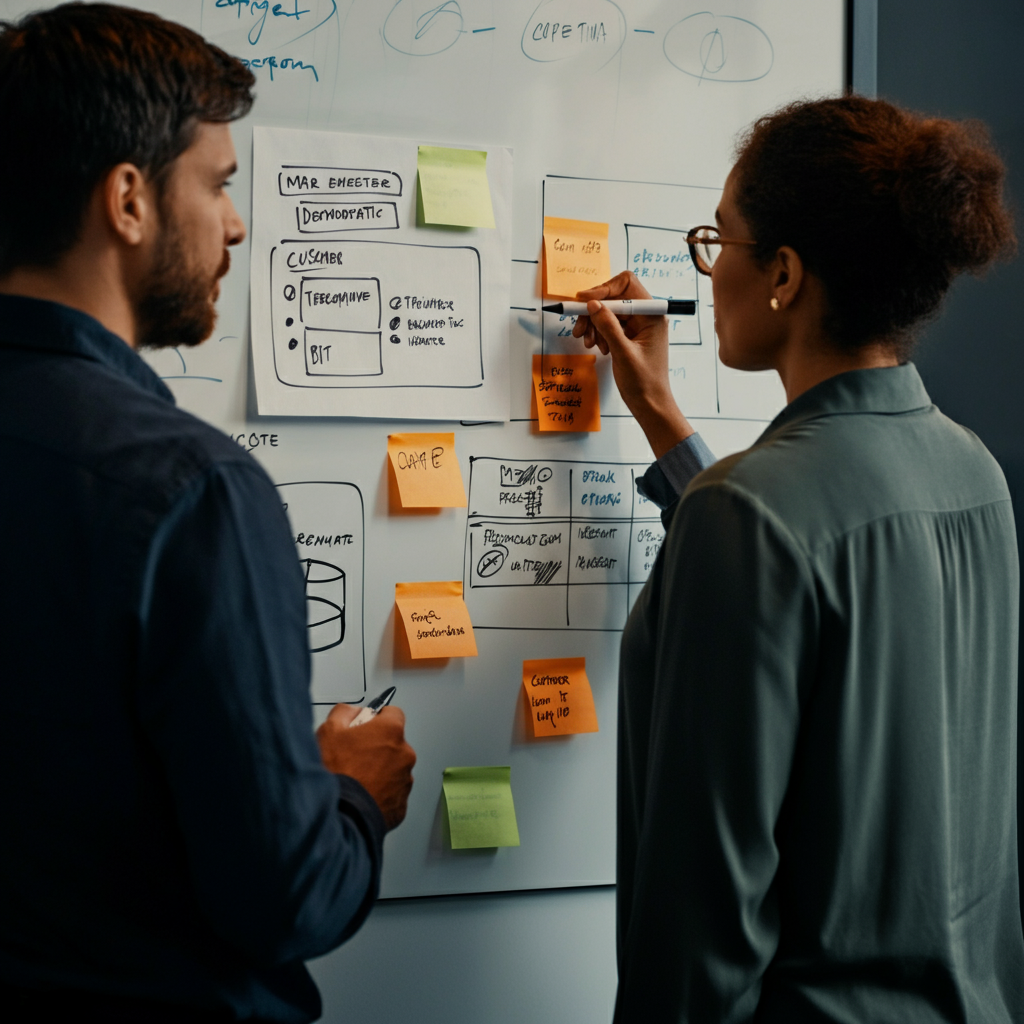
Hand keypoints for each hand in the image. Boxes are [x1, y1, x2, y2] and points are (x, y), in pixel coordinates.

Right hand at [317, 704, 415, 830]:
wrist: (341, 816)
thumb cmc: (336, 773)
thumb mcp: (329, 731)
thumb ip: (344, 712)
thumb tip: (353, 712)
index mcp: (391, 731)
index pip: (393, 713)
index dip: (378, 719)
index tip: (367, 726)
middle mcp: (405, 753)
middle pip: (394, 743)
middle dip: (378, 746)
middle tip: (355, 756)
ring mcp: (405, 780)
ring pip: (394, 768)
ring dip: (380, 770)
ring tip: (356, 779)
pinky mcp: (402, 804)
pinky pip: (392, 792)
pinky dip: (381, 792)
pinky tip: (362, 795)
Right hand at [572, 271, 692, 457]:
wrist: (650, 404)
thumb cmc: (644, 383)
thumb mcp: (624, 353)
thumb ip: (609, 326)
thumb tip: (592, 304)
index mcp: (652, 315)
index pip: (626, 285)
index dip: (603, 289)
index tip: (584, 301)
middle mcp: (645, 316)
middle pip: (614, 298)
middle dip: (594, 311)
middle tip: (579, 328)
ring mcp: (637, 326)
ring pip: (608, 312)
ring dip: (594, 324)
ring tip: (589, 343)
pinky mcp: (628, 336)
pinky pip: (608, 325)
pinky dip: (598, 333)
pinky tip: (597, 347)